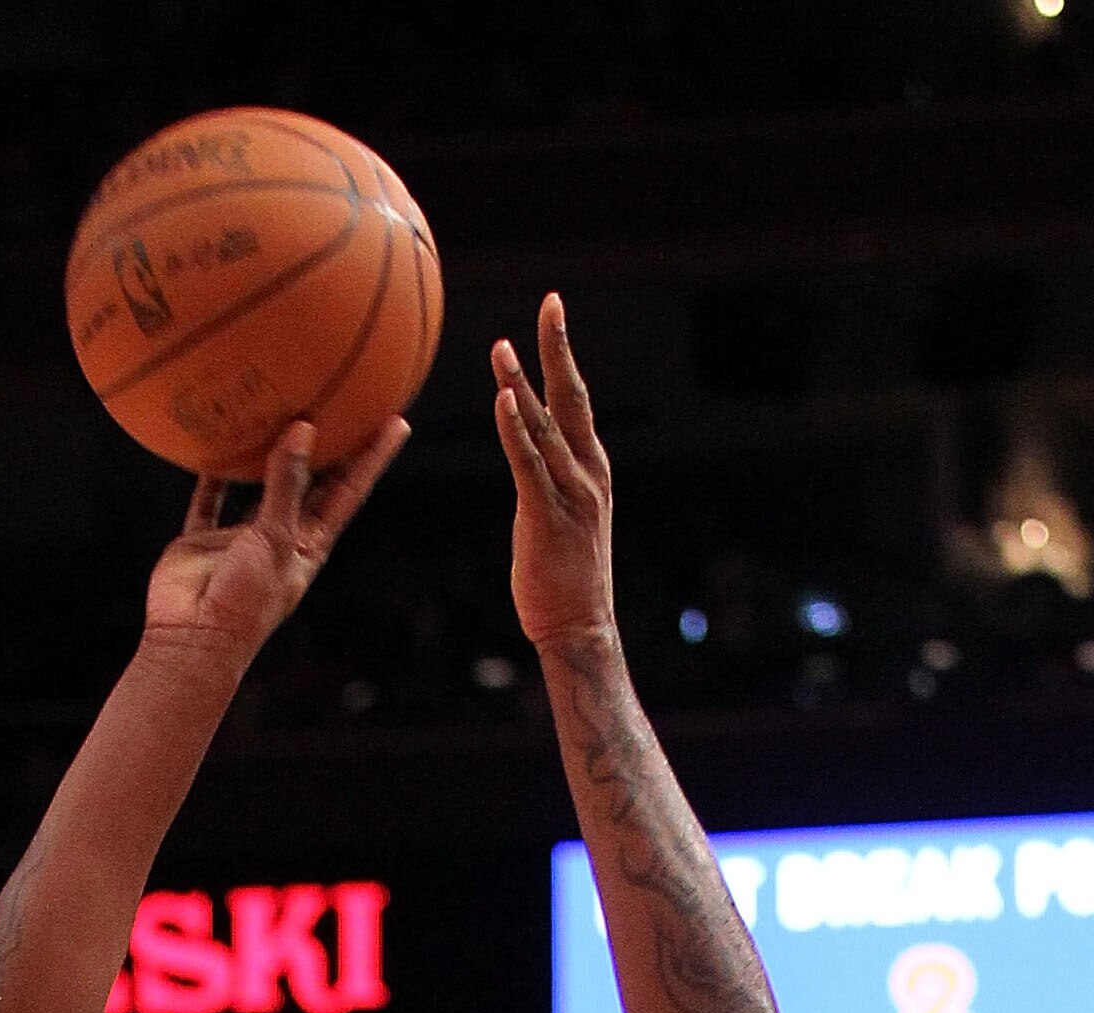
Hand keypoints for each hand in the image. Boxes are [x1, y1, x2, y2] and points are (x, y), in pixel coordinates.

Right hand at [144, 419, 408, 665]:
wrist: (192, 640)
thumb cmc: (244, 602)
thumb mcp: (274, 540)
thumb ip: (286, 485)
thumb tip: (303, 428)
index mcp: (308, 548)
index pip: (349, 492)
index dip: (373, 458)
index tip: (397, 421)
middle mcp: (279, 539)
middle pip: (311, 482)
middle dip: (330, 444)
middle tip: (345, 398)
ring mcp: (241, 539)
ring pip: (260, 484)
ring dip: (269, 450)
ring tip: (282, 405)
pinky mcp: (203, 540)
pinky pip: (210, 498)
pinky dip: (211, 473)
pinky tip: (213, 438)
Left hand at [495, 293, 616, 656]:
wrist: (580, 629)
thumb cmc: (564, 580)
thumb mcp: (559, 516)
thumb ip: (545, 479)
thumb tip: (525, 454)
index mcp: (591, 469)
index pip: (576, 401)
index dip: (564, 356)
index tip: (553, 314)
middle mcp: (587, 474)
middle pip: (572, 397)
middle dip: (559, 348)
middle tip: (550, 302)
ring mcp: (570, 495)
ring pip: (545, 426)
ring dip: (523, 383)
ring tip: (502, 346)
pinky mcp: (545, 517)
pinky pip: (528, 464)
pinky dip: (514, 430)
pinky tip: (502, 399)